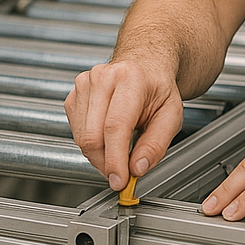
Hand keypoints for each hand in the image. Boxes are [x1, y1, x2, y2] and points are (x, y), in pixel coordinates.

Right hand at [65, 59, 184, 189]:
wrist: (145, 63)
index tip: (120, 181)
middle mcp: (102, 78)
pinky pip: (76, 133)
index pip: (115, 127)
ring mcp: (84, 85)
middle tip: (123, 172)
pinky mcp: (73, 96)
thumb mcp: (171, 114)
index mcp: (130, 78)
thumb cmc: (158, 87)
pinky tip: (108, 135)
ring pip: (82, 138)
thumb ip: (156, 144)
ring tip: (121, 147)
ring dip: (100, 155)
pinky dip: (92, 144)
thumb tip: (137, 168)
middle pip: (93, 136)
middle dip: (107, 163)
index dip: (115, 160)